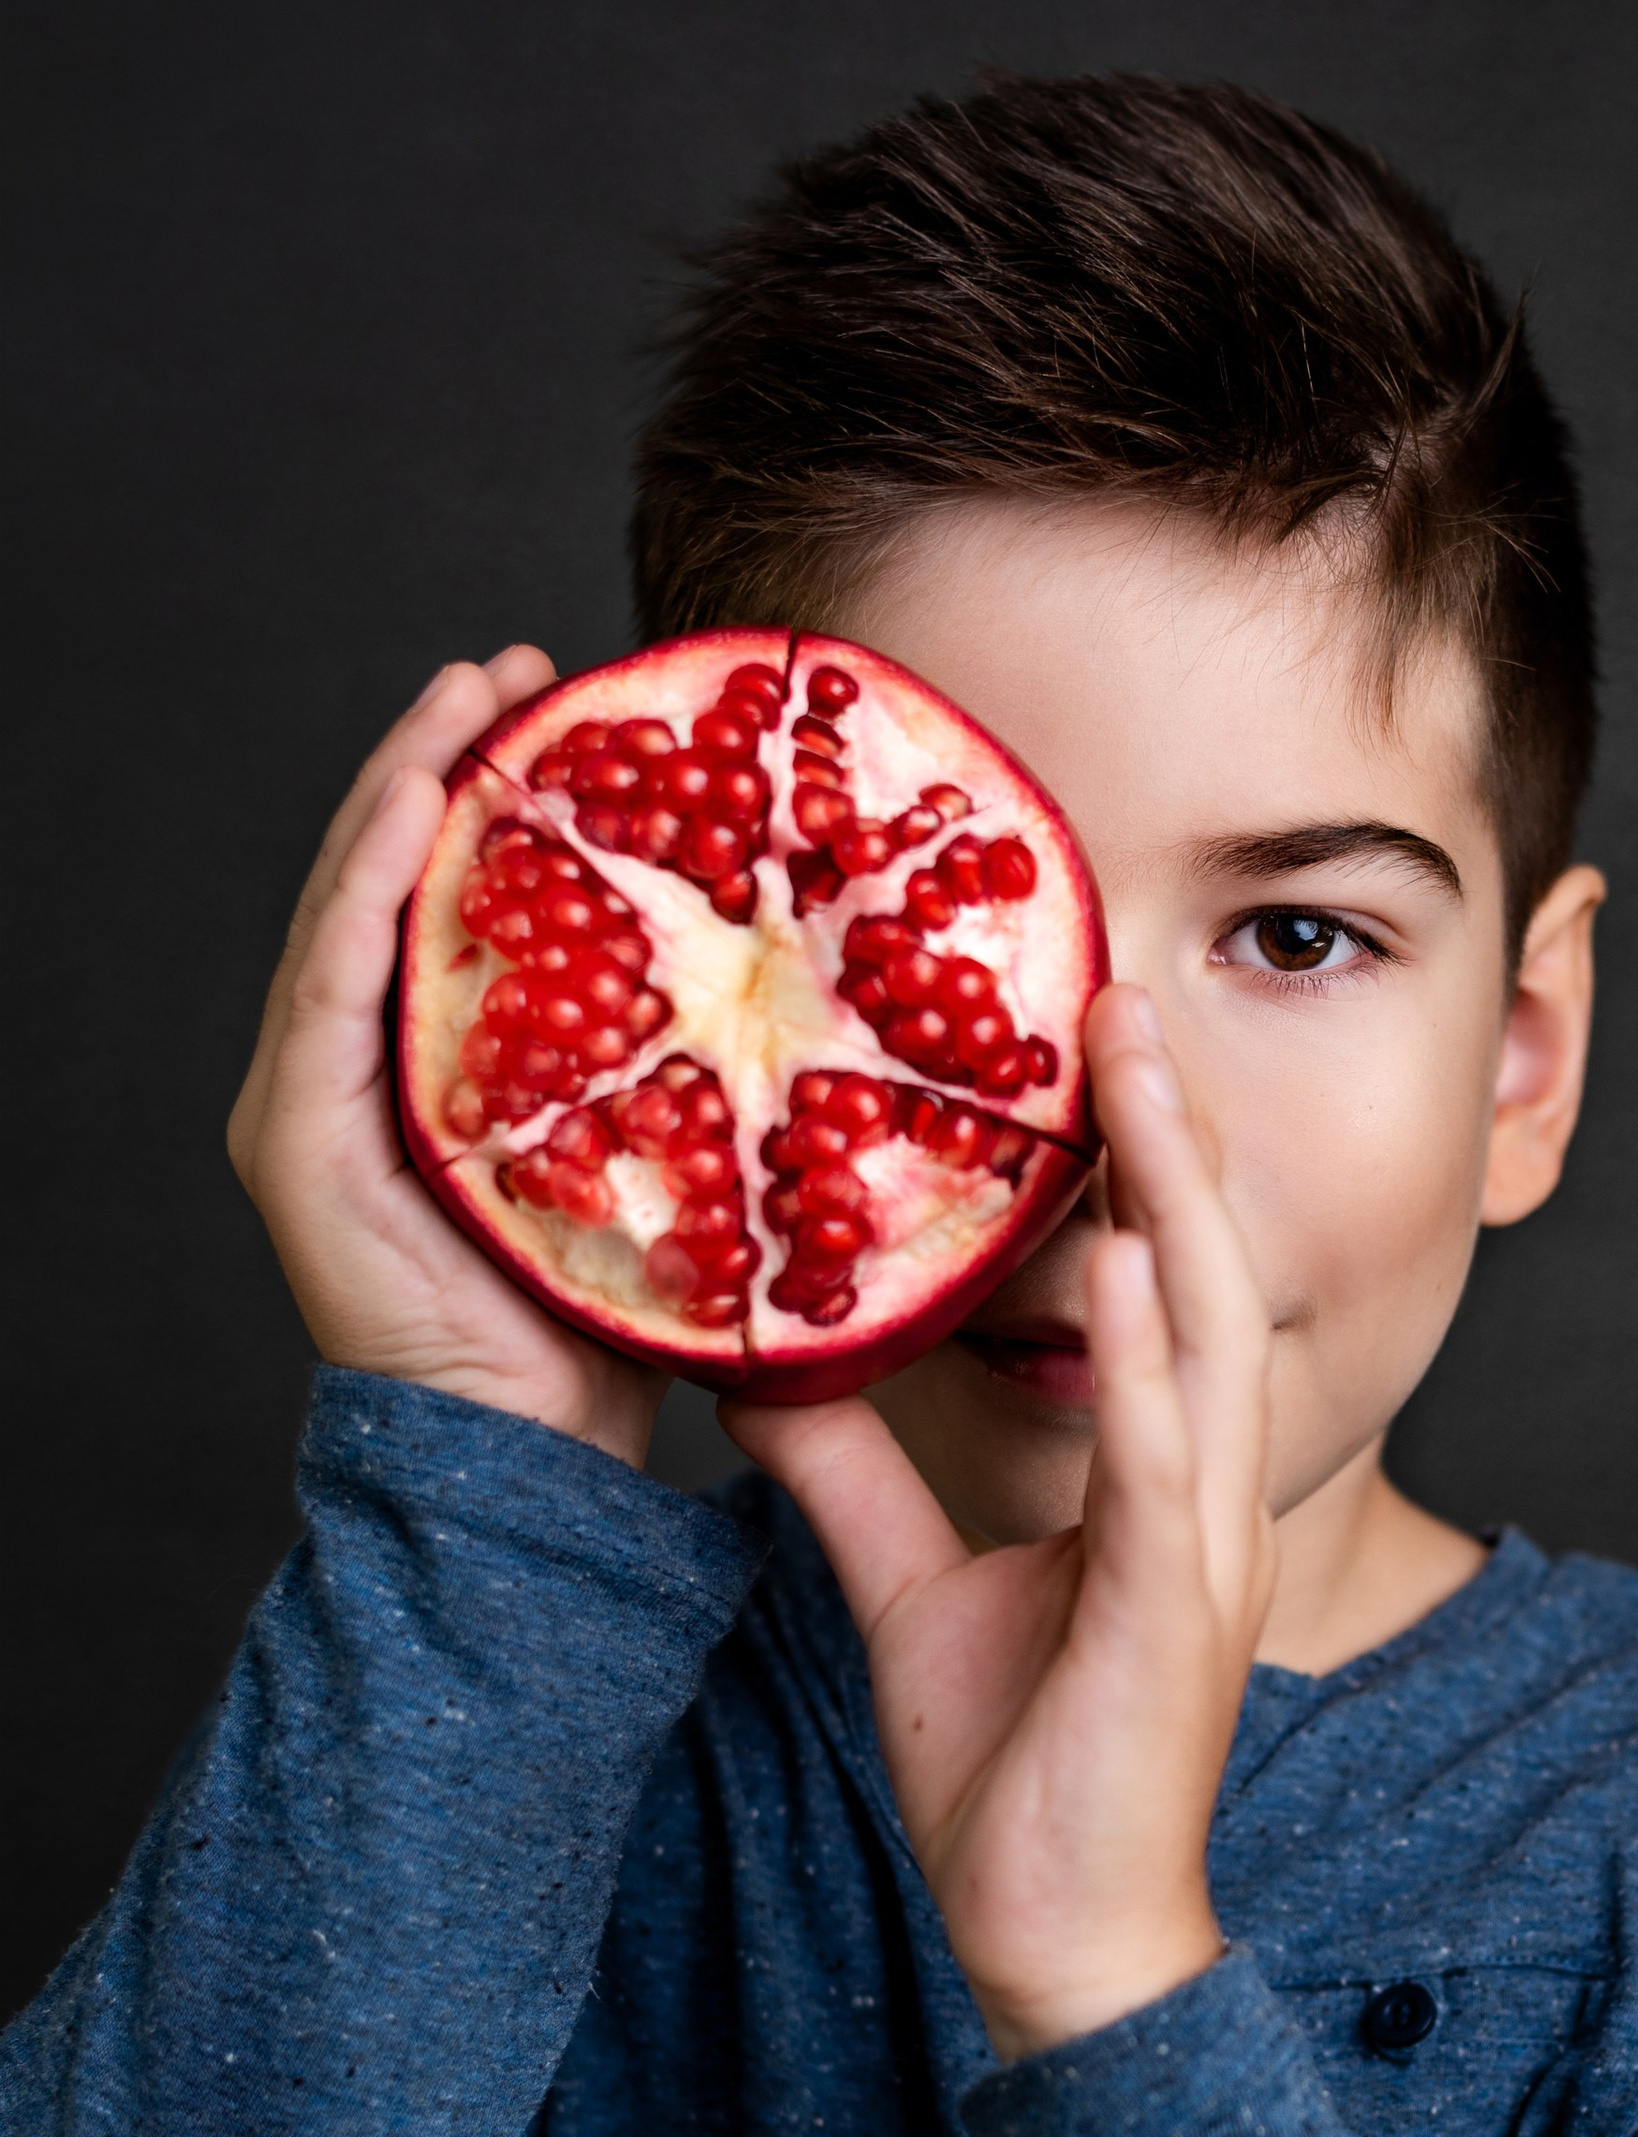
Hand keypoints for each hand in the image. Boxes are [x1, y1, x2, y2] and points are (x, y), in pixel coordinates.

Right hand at [229, 653, 668, 1471]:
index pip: (468, 910)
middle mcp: (370, 1080)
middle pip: (403, 886)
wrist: (544, 1473)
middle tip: (518, 664)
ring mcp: (321, 1110)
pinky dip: (366, 893)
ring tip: (465, 697)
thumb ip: (709, 1085)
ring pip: (354, 914)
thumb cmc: (625, 1339)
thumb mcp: (683, 1173)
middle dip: (448, 763)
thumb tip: (842, 999)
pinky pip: (330, 995)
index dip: (504, 799)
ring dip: (401, 792)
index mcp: (452, 1082)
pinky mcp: (297, 1149)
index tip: (573, 707)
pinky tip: (407, 813)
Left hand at [726, 984, 1278, 2059]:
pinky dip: (1150, 1361)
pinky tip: (1129, 1263)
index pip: (1154, 1284)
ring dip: (1177, 1195)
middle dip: (1169, 1131)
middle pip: (1202, 1270)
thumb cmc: (1014, 1777)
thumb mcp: (910, 1592)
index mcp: (1152, 1479)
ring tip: (1134, 1066)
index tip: (1078, 1036)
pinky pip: (1165, 1466)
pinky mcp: (1177, 1616)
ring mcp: (1200, 1549)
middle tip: (1120, 991)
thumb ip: (854, 1474)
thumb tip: (763, 1366)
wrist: (1061, 1941)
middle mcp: (1195, 1492)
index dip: (1130, 1162)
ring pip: (1208, 1335)